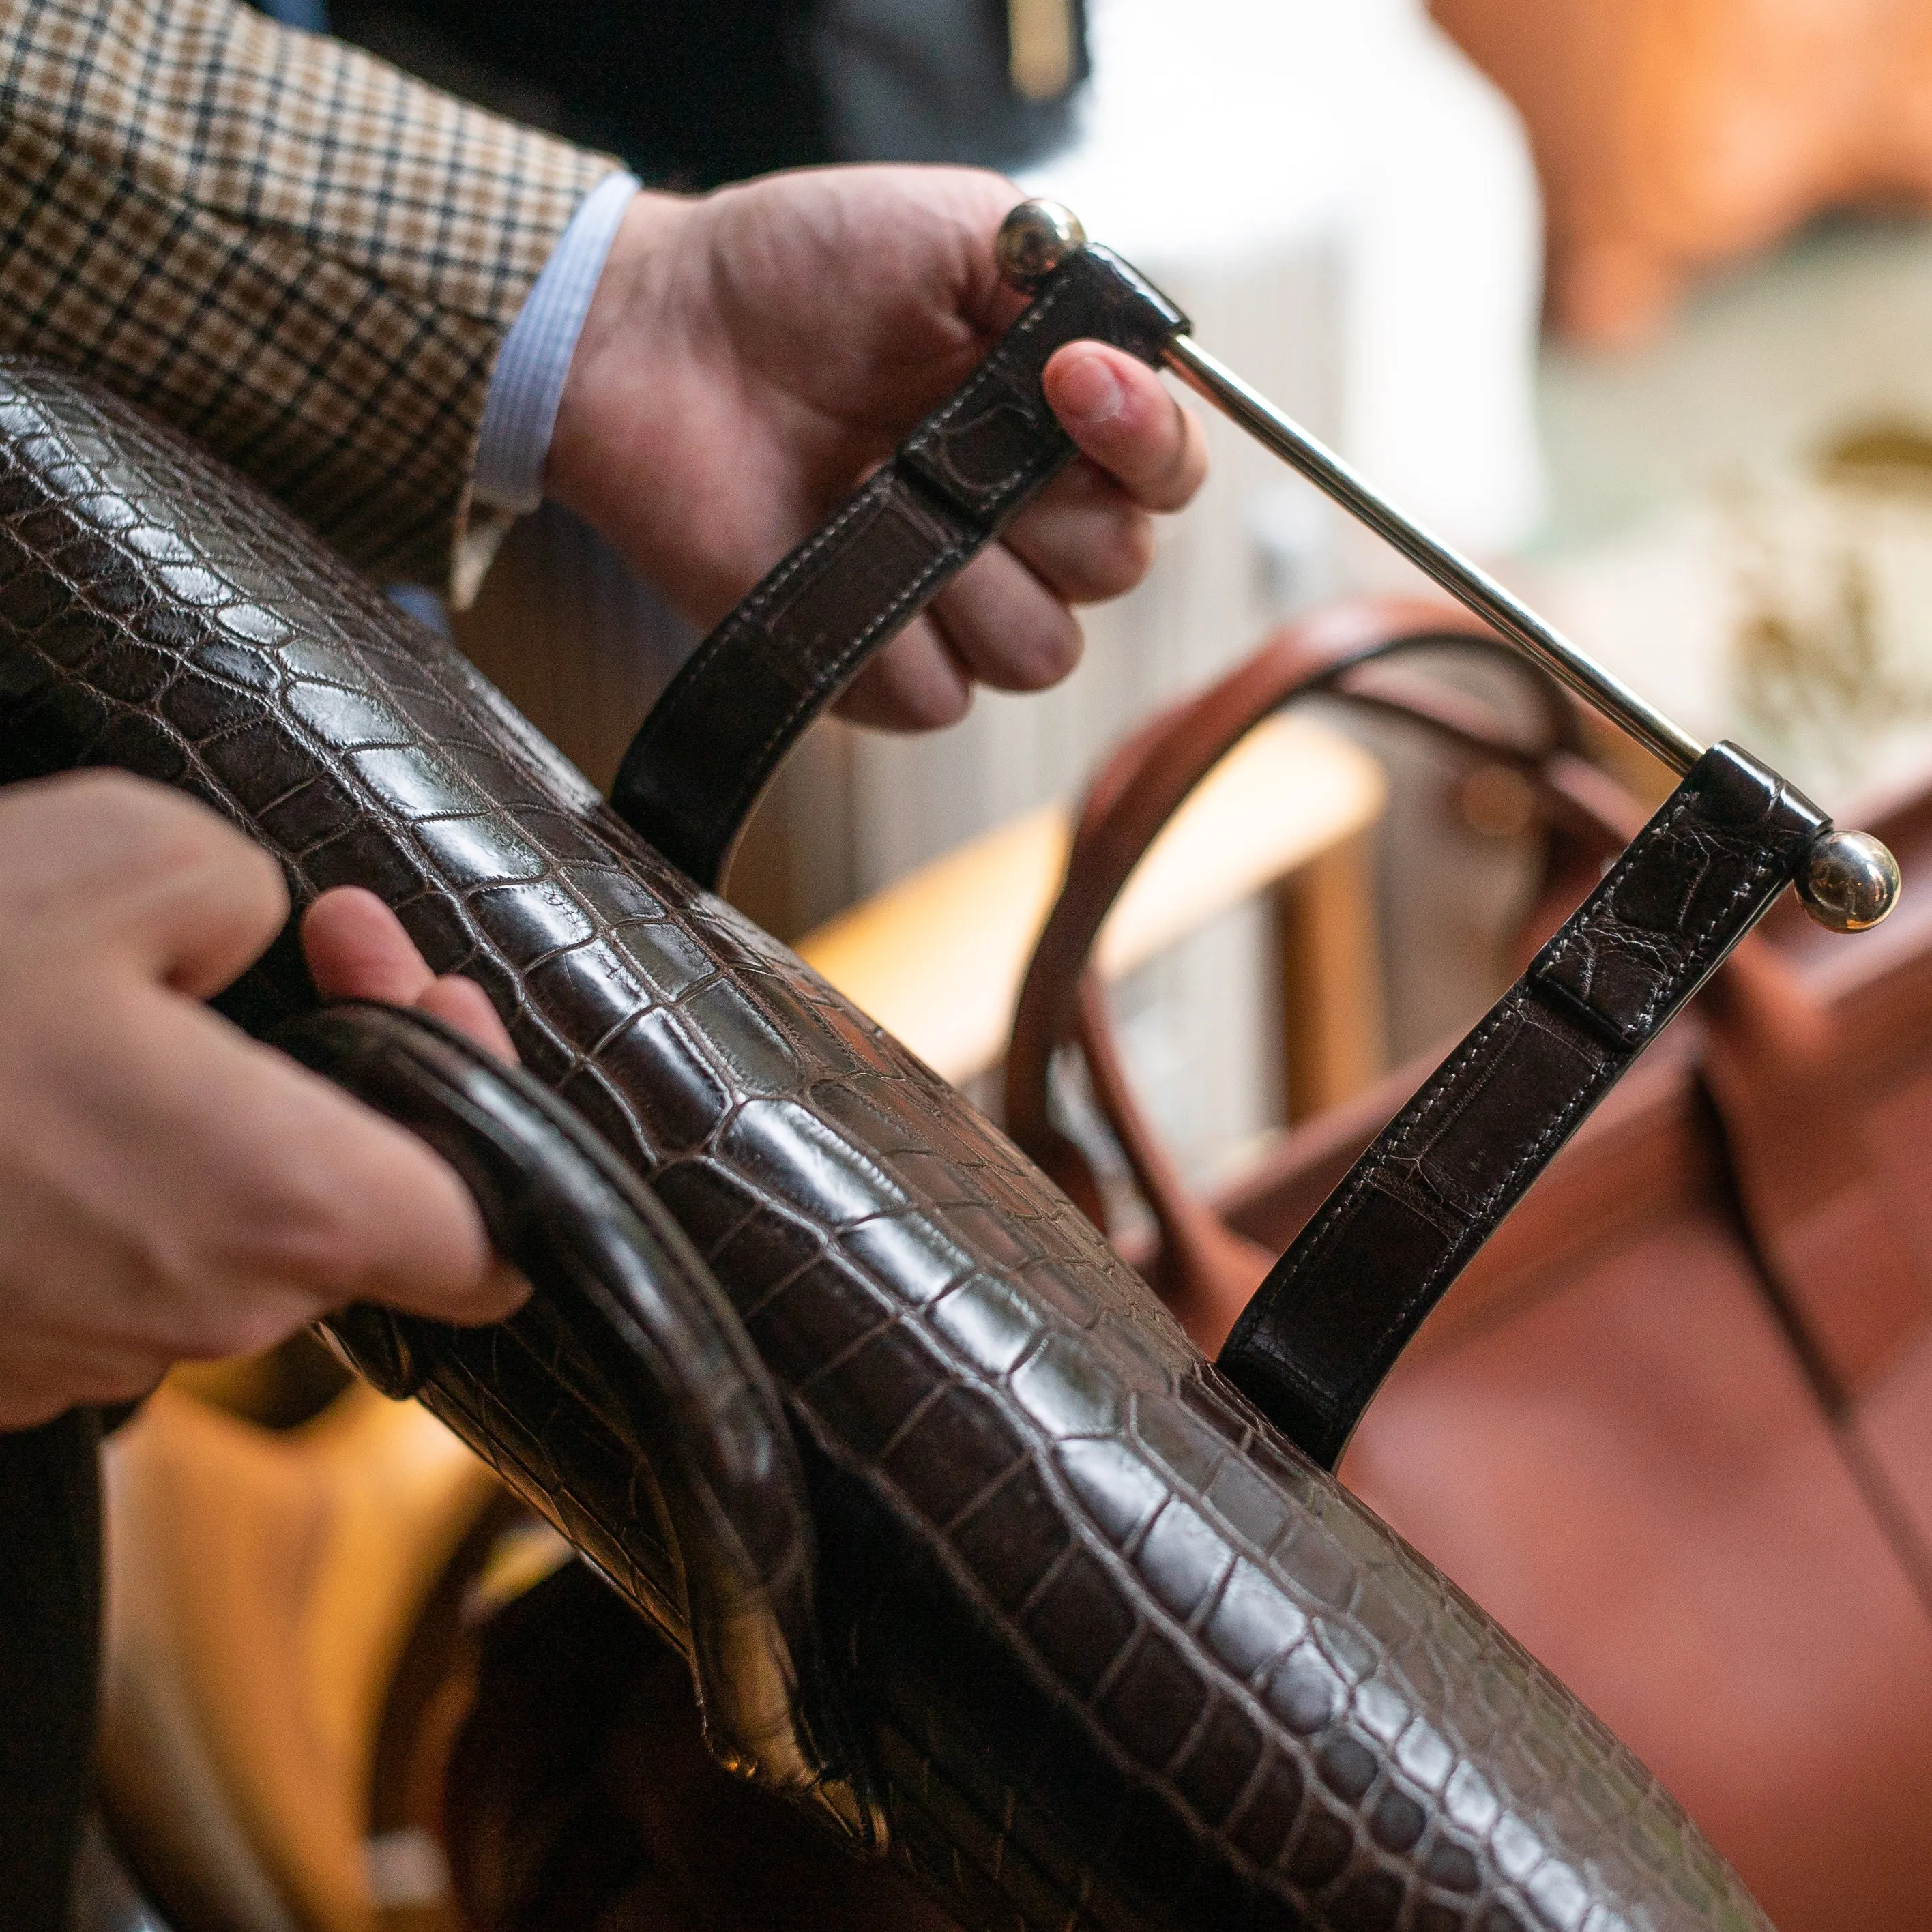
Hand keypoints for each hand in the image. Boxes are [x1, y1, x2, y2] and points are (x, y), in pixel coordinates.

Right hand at [0, 773, 521, 1429]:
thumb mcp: (125, 851)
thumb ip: (247, 892)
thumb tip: (254, 929)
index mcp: (289, 1205)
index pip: (491, 1240)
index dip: (486, 1117)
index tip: (427, 1011)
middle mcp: (208, 1311)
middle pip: (359, 1213)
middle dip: (348, 1074)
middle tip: (310, 948)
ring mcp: (91, 1351)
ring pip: (225, 1231)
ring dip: (218, 1116)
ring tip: (138, 1001)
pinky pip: (104, 1257)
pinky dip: (104, 1174)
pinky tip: (34, 1083)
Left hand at [548, 166, 1207, 728]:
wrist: (659, 341)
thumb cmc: (793, 273)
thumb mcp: (952, 228)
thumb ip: (1058, 275)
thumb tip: (1124, 346)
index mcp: (1055, 422)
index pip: (1167, 472)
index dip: (1146, 441)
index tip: (1073, 381)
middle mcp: (1020, 519)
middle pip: (1117, 571)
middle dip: (1046, 511)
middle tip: (938, 438)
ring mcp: (951, 600)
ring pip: (1042, 653)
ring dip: (967, 577)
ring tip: (873, 491)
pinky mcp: (875, 665)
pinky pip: (938, 696)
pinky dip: (887, 635)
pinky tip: (831, 552)